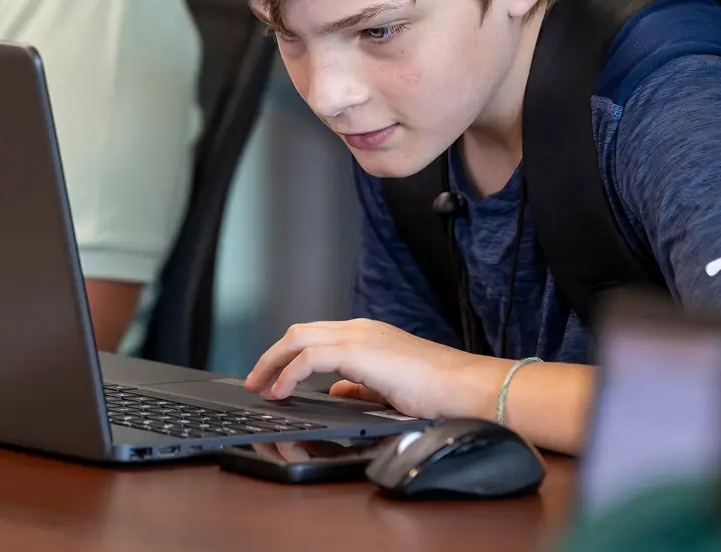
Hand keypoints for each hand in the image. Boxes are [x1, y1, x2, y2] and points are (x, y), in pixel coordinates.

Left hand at [244, 318, 500, 421]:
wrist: (465, 387)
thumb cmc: (439, 391)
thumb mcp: (389, 388)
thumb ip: (361, 387)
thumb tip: (336, 391)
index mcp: (367, 334)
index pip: (316, 336)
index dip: (288, 355)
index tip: (272, 377)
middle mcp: (359, 328)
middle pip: (300, 331)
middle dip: (271, 355)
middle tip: (255, 380)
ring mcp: (359, 336)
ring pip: (299, 338)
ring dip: (273, 362)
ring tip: (260, 386)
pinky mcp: (359, 351)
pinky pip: (310, 357)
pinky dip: (289, 373)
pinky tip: (281, 391)